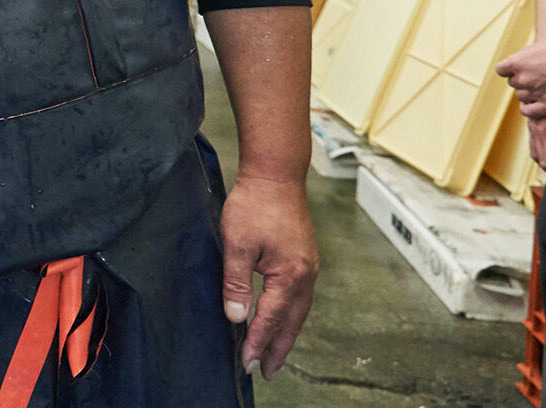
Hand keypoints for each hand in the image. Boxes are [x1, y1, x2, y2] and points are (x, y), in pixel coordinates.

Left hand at [219, 174, 317, 379]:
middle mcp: (305, 275)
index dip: (258, 343)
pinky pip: (300, 296)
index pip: (270, 319)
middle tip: (268, 372)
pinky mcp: (304, 257)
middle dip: (278, 348)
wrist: (276, 173)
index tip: (248, 364)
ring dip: (286, 333)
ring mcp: (308, 266)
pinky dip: (290, 313)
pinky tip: (282, 316)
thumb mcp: (237, 244)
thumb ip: (237, 284)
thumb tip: (237, 318)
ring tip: (274, 352)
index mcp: (289, 276)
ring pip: (299, 310)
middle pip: (292, 322)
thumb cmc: (255, 204)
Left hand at [498, 36, 545, 117]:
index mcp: (519, 61)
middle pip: (514, 84)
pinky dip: (530, 109)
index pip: (502, 70)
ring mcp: (535, 92)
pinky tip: (538, 106)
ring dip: (530, 95)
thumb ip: (526, 54)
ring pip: (521, 97)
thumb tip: (516, 60)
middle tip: (540, 80)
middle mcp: (524, 77)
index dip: (511, 71)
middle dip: (523, 82)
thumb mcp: (543, 45)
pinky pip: (528, 112)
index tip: (521, 72)